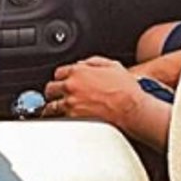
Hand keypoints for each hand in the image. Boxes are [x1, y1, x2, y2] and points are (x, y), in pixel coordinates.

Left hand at [43, 56, 172, 147]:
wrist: (130, 109)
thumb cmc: (125, 89)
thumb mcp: (112, 66)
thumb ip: (93, 62)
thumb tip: (83, 63)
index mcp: (79, 72)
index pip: (58, 72)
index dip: (61, 77)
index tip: (63, 80)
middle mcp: (71, 87)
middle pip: (50, 89)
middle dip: (53, 91)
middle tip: (57, 95)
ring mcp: (71, 104)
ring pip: (50, 106)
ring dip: (52, 106)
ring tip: (55, 109)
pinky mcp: (73, 119)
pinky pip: (59, 119)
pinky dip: (59, 118)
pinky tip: (61, 118)